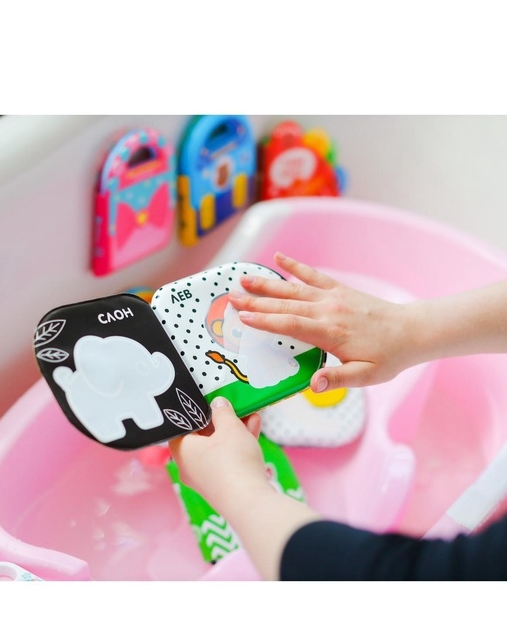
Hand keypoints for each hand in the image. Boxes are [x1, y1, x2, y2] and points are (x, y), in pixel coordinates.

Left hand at [169, 396, 320, 579]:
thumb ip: (222, 412)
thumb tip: (218, 403)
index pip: (181, 426)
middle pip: (203, 437)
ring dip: (235, 431)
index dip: (196, 411)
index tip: (208, 401)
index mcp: (180, 450)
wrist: (249, 502)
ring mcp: (205, 479)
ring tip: (251, 414)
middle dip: (222, 420)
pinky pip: (227, 461)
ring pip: (218, 449)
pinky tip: (254, 429)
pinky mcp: (221, 487)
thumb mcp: (229, 427)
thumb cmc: (232, 461)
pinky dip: (239, 446)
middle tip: (234, 406)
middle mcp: (188, 466)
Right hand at [228, 251, 415, 391]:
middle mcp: (328, 310)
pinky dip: (294, 266)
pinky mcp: (338, 290)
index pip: (291, 325)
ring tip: (243, 279)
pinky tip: (278, 257)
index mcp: (331, 333)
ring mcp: (332, 297)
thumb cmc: (388, 357)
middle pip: (285, 305)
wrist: (412, 331)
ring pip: (293, 289)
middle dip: (256, 302)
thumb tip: (313, 385)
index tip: (243, 318)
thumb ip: (338, 380)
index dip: (265, 321)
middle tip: (230, 298)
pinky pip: (313, 275)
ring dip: (267, 284)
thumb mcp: (366, 376)